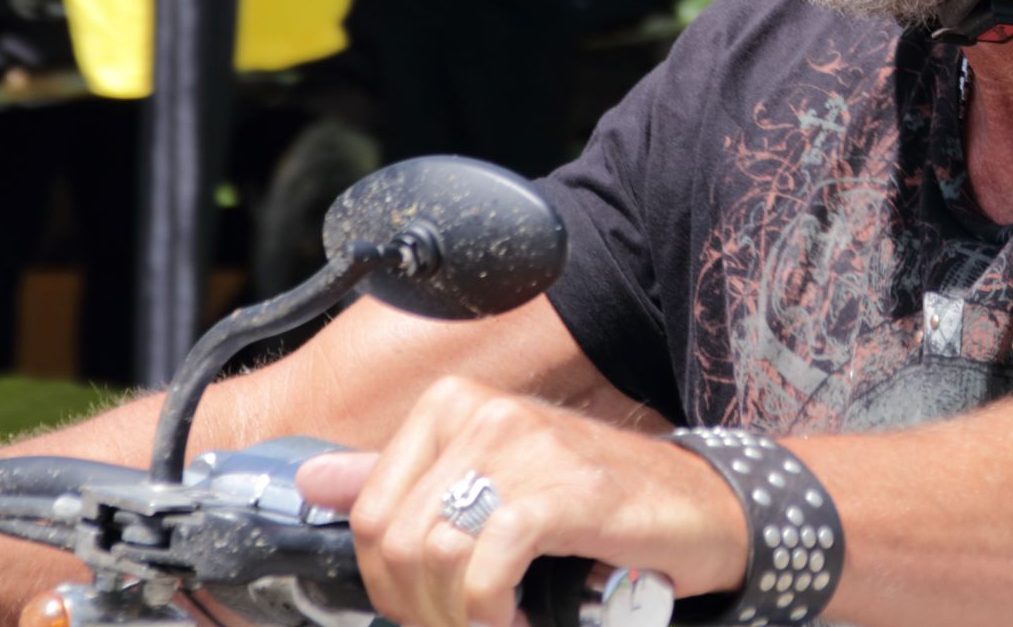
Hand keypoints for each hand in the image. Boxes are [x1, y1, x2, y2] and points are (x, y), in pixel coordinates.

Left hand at [296, 377, 746, 626]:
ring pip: (437, 556)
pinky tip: (522, 621)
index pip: (371, 515)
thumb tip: (313, 479)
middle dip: (423, 609)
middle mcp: (484, 413)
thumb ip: (402, 480)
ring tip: (498, 626)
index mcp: (453, 407)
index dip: (390, 587)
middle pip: (398, 541)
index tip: (429, 611)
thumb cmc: (593, 504)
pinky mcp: (564, 489)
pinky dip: (495, 613)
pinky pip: (489, 565)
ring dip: (461, 618)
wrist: (698, 508)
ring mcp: (526, 446)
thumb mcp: (491, 486)